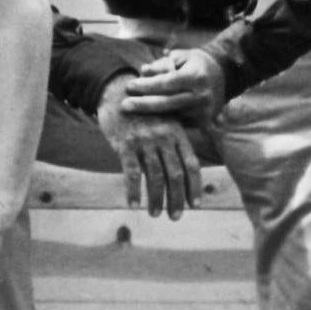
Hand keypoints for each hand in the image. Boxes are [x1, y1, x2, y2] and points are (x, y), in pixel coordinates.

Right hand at [96, 74, 207, 218]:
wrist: (115, 92)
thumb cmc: (142, 111)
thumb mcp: (165, 120)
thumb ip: (175, 141)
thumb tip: (184, 169)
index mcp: (177, 133)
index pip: (192, 165)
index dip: (195, 187)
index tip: (195, 205)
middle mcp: (164, 138)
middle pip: (176, 174)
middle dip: (177, 199)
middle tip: (175, 217)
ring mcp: (145, 141)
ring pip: (155, 176)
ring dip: (156, 199)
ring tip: (155, 214)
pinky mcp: (125, 144)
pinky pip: (131, 173)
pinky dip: (133, 191)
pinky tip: (133, 205)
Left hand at [116, 48, 226, 125]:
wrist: (224, 76)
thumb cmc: (196, 64)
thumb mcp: (181, 57)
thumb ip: (162, 64)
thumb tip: (144, 70)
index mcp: (196, 77)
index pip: (167, 83)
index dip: (147, 86)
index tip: (129, 86)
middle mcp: (201, 95)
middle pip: (167, 103)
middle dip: (143, 105)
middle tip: (124, 105)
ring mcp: (204, 111)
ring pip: (172, 116)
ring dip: (150, 115)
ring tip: (131, 113)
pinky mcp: (203, 122)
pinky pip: (179, 123)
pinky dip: (163, 121)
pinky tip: (147, 120)